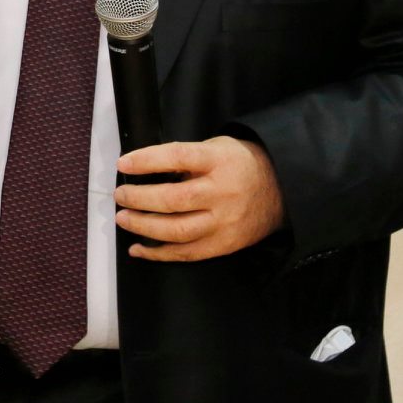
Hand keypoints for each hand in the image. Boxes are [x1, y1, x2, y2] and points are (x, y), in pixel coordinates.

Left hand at [114, 137, 284, 261]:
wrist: (283, 190)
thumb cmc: (239, 164)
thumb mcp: (216, 148)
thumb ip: (185, 158)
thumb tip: (142, 170)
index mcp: (219, 161)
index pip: (177, 157)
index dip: (146, 161)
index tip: (122, 165)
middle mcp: (222, 193)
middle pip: (173, 199)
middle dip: (139, 199)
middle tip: (120, 196)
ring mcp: (224, 222)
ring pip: (177, 231)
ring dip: (143, 226)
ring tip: (123, 219)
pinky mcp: (225, 245)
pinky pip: (187, 253)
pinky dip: (158, 254)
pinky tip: (138, 248)